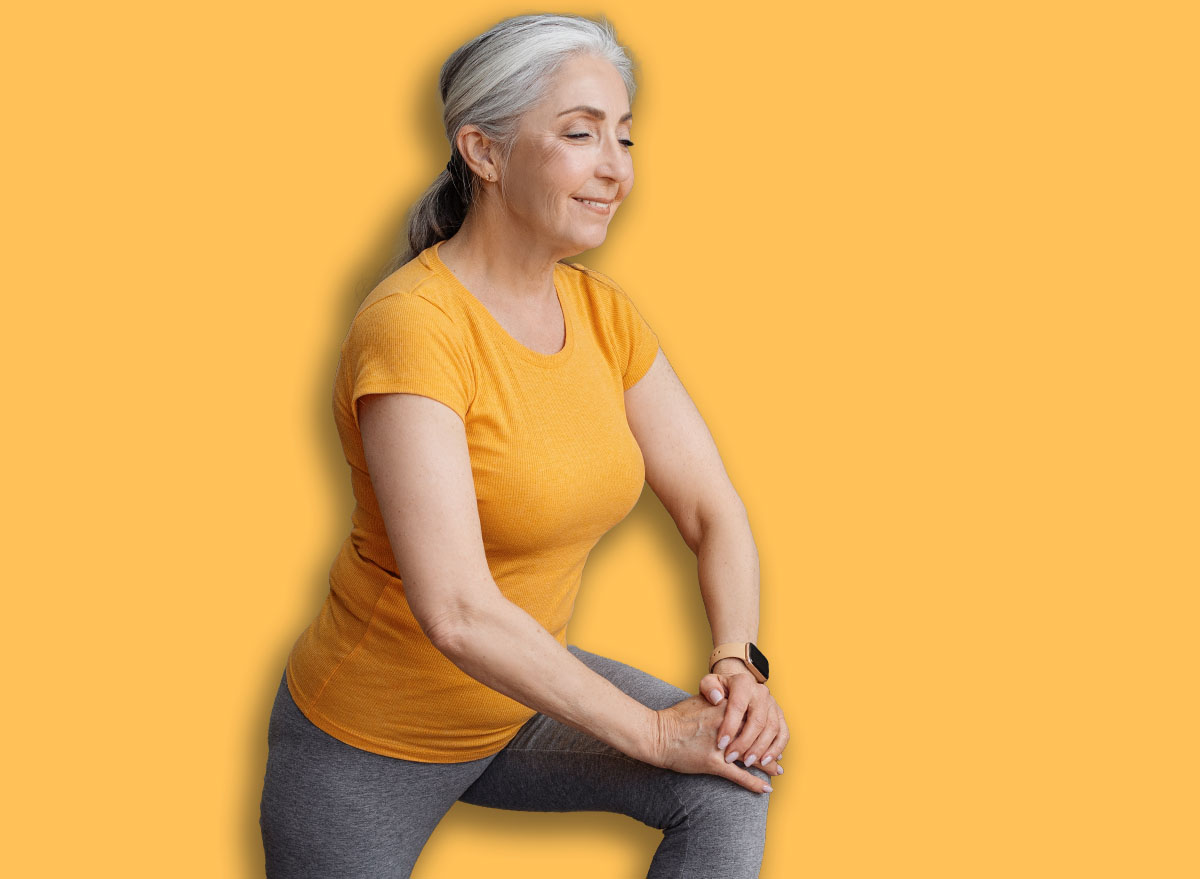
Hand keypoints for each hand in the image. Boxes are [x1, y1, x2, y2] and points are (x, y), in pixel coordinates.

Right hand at [644, 694, 773, 794]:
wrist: (657, 734)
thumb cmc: (676, 718)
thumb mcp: (701, 701)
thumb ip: (720, 700)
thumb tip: (732, 700)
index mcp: (725, 708)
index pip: (754, 717)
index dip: (766, 727)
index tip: (773, 734)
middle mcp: (726, 725)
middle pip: (757, 736)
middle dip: (770, 747)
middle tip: (779, 755)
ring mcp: (721, 745)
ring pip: (752, 756)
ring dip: (767, 765)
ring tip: (777, 771)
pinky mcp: (713, 763)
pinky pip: (739, 774)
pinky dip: (754, 782)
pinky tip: (766, 788)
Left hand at [700, 664, 787, 777]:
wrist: (738, 686)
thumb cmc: (720, 689)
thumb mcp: (709, 684)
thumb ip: (709, 688)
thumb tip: (717, 698)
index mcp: (743, 683)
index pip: (738, 706)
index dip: (730, 727)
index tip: (721, 744)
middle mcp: (761, 692)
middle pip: (757, 720)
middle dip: (744, 742)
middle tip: (731, 757)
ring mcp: (773, 704)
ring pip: (772, 728)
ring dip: (760, 748)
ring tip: (747, 762)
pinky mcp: (780, 716)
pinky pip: (783, 733)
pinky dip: (776, 749)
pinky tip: (764, 760)